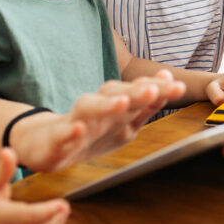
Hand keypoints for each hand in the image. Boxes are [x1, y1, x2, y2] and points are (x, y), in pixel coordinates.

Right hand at [12, 72, 185, 172]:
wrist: (45, 145)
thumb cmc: (91, 132)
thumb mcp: (124, 121)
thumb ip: (147, 103)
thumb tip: (169, 78)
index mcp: (115, 106)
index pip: (137, 91)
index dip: (157, 89)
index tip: (178, 86)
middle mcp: (97, 109)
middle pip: (115, 93)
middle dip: (134, 91)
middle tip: (152, 88)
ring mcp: (75, 121)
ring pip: (88, 108)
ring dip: (105, 105)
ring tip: (121, 103)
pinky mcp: (55, 140)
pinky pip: (62, 134)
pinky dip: (69, 131)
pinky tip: (78, 129)